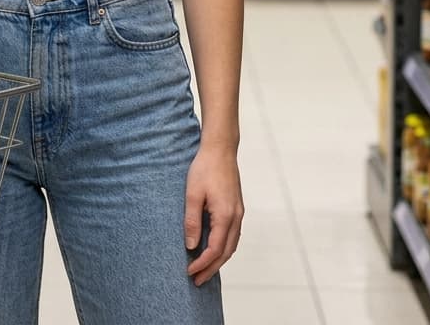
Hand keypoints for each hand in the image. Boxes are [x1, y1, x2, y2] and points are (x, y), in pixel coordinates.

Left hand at [184, 145, 243, 284]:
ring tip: (204, 270)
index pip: (215, 249)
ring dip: (219, 260)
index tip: (189, 272)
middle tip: (197, 281)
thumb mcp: (192, 194)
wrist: (220, 149)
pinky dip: (224, 248)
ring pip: (232, 245)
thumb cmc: (205, 168)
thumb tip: (192, 246)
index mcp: (226, 215)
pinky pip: (233, 235)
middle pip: (226, 252)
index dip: (203, 263)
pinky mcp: (237, 208)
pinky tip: (214, 249)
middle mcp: (236, 217)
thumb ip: (192, 221)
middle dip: (212, 268)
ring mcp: (239, 213)